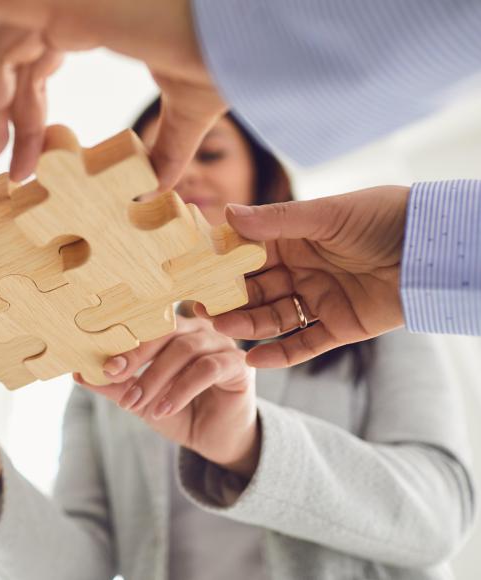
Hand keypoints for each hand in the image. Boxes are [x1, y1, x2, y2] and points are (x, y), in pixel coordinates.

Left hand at [0, 0, 226, 189]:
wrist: (245, 26)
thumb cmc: (224, 51)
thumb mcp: (188, 110)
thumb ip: (166, 148)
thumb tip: (158, 194)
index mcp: (91, 26)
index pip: (38, 73)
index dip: (29, 122)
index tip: (27, 169)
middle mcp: (68, 9)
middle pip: (13, 66)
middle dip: (9, 121)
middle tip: (8, 168)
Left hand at [81, 316, 258, 477]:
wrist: (213, 439)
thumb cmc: (177, 411)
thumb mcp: (140, 398)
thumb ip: (114, 385)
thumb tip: (78, 373)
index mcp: (173, 329)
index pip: (146, 325)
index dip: (124, 343)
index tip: (106, 368)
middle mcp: (198, 329)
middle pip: (165, 330)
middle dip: (137, 356)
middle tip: (117, 381)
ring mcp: (221, 343)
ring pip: (184, 350)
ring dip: (156, 379)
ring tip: (138, 405)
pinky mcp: (238, 365)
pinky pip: (207, 369)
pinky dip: (181, 390)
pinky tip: (164, 409)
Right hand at [194, 186, 408, 367]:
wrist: (436, 249)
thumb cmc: (383, 219)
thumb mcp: (327, 215)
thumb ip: (276, 220)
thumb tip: (227, 214)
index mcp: (296, 239)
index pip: (249, 254)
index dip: (222, 264)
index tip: (193, 273)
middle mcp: (304, 269)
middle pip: (256, 289)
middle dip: (228, 299)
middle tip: (199, 309)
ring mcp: (321, 299)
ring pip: (275, 317)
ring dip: (248, 324)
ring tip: (222, 328)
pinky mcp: (342, 327)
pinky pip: (305, 344)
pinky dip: (281, 354)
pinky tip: (254, 359)